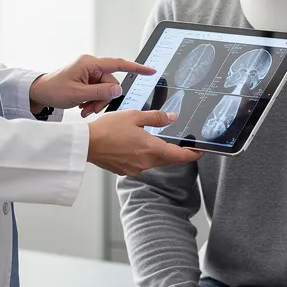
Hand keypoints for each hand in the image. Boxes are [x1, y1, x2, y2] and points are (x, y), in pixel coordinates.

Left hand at [28, 55, 154, 114]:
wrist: (39, 93)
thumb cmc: (53, 89)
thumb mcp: (78, 94)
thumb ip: (100, 92)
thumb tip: (118, 90)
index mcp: (90, 64)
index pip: (118, 64)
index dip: (136, 68)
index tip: (150, 71)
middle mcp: (91, 66)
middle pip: (111, 83)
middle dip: (103, 99)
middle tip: (90, 110)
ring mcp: (89, 73)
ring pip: (105, 90)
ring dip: (97, 102)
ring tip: (84, 110)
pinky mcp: (86, 80)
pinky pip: (97, 91)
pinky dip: (92, 101)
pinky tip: (83, 107)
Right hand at [86, 111, 202, 176]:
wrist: (86, 144)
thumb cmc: (107, 129)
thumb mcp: (134, 116)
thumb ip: (156, 118)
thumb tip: (172, 118)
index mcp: (151, 149)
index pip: (180, 156)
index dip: (192, 155)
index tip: (199, 152)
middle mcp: (145, 162)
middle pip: (167, 159)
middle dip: (172, 151)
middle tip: (175, 141)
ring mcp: (135, 169)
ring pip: (153, 161)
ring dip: (154, 152)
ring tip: (145, 138)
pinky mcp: (125, 171)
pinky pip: (139, 163)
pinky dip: (140, 155)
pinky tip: (131, 145)